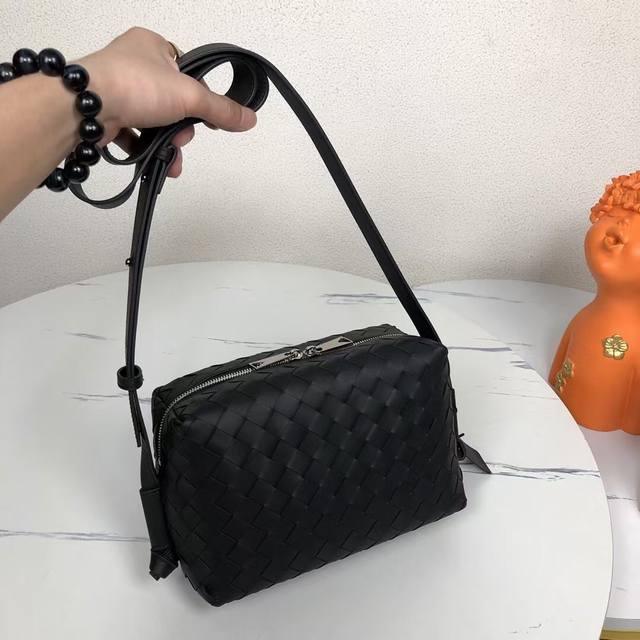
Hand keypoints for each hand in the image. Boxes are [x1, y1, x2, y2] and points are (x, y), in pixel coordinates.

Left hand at [79, 27, 257, 177]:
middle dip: (181, 127)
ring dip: (166, 144)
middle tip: (182, 138)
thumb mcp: (189, 96)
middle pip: (171, 101)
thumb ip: (221, 109)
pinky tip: (154, 163)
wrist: (84, 107)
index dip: (200, 97)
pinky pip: (133, 134)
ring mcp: (116, 90)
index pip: (186, 71)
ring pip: (153, 120)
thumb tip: (250, 119)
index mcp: (151, 45)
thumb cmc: (135, 85)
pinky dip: (145, 149)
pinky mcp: (104, 114)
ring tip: (171, 159)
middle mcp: (132, 63)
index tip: (208, 119)